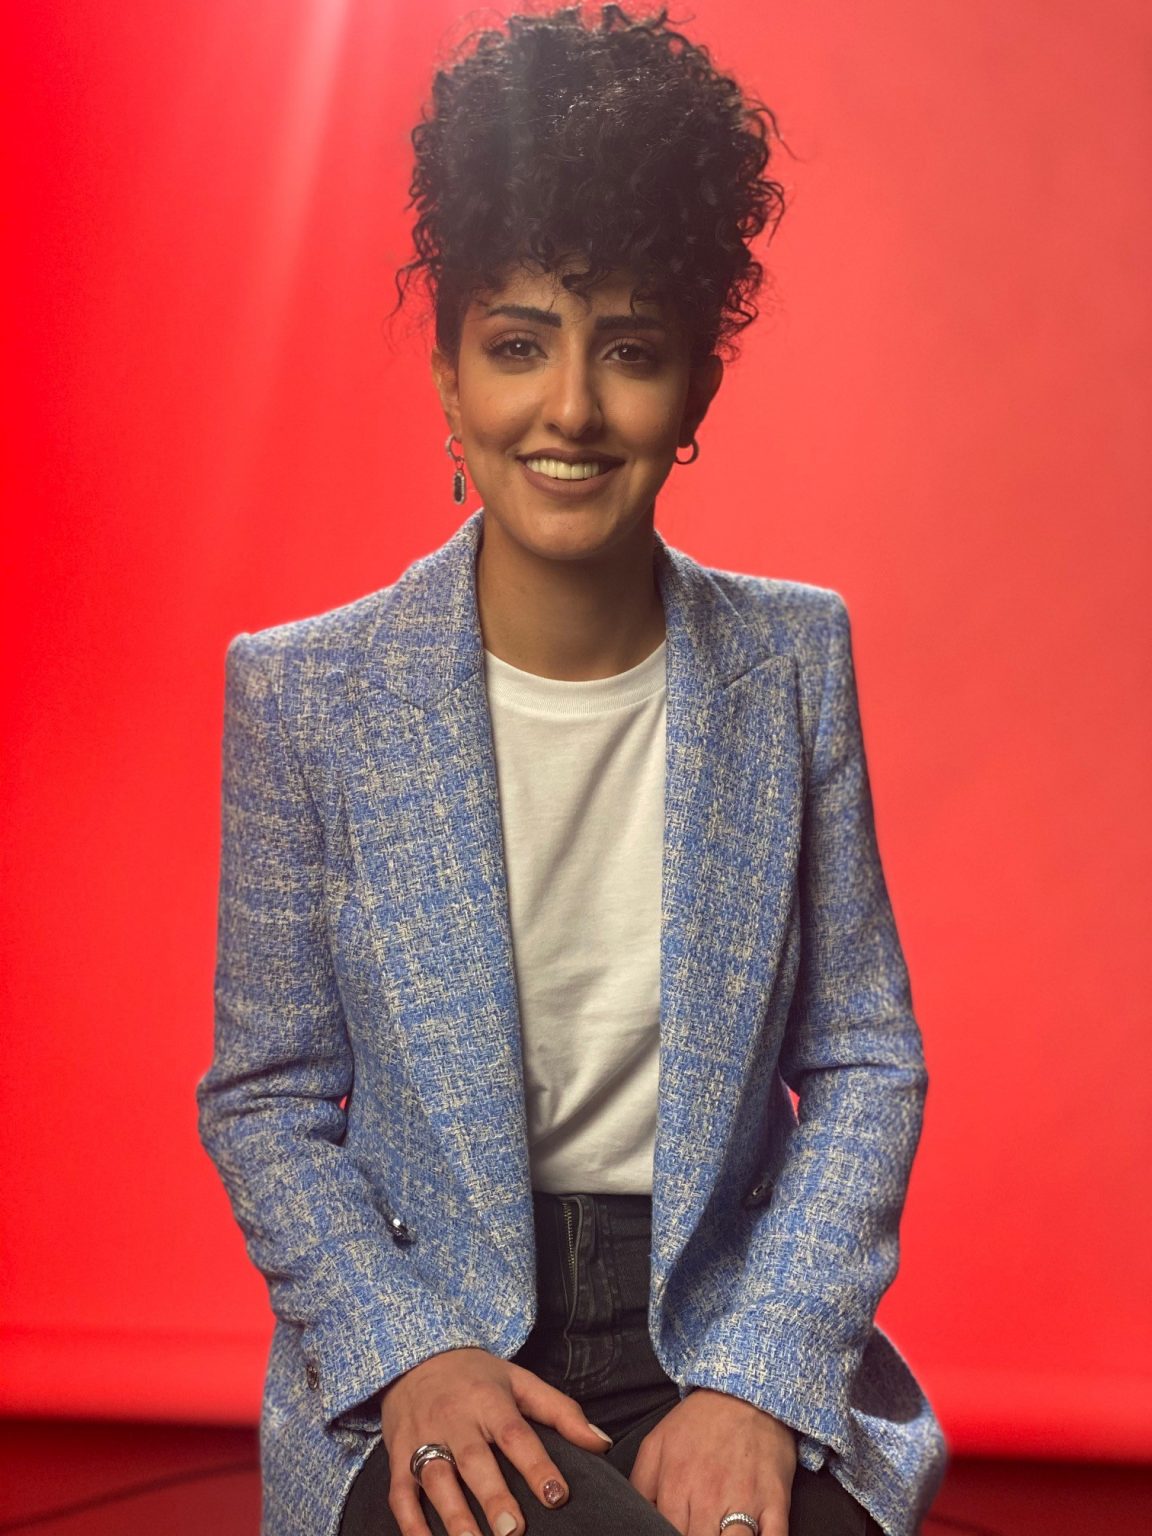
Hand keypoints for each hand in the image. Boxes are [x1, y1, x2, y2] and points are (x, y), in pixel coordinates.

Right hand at [379, 1345, 612, 1535]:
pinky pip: (401, 1494)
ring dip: (453, 1516)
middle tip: (513, 1532)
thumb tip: (601, 1444)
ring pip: (436, 1479)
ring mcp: (423, 1438)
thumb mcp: (521, 1381)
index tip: (556, 1495)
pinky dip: (410, 1524)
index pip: (516, 1433)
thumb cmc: (477, 1377)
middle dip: (493, 1497)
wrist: (415, 1356)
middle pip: (474, 1460)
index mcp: (489, 1400)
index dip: (536, 1464)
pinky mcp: (398, 1455)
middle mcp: (455, 1419)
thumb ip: (562, 1412)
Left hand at [629, 1386, 796, 1535]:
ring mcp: (745, 1502)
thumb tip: (636, 1518)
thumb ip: (640, 1486)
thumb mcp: (656, 1445)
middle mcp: (709, 1499)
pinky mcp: (776, 1502)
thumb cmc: (700, 1422)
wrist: (746, 1393)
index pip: (667, 1535)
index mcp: (676, 1487)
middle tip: (699, 1530)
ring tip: (721, 1535)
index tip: (679, 1529)